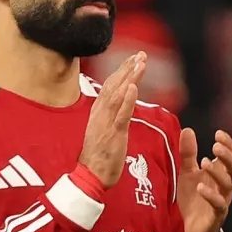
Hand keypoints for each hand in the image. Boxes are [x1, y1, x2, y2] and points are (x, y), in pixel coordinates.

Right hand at [78, 52, 145, 187]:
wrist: (90, 176)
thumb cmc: (99, 156)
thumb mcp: (103, 130)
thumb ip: (110, 116)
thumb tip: (120, 104)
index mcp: (98, 112)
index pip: (110, 86)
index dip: (122, 71)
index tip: (133, 58)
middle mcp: (100, 114)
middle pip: (114, 85)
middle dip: (127, 68)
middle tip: (140, 54)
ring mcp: (106, 123)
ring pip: (118, 95)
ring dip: (129, 78)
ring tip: (140, 63)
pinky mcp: (113, 134)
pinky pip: (120, 115)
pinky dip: (127, 100)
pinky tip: (133, 87)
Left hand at [177, 128, 231, 231]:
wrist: (193, 230)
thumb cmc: (195, 199)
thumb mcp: (188, 173)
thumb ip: (189, 154)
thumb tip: (187, 129)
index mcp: (221, 174)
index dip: (229, 144)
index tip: (218, 134)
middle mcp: (225, 186)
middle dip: (227, 155)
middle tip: (216, 145)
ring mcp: (222, 200)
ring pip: (228, 184)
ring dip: (218, 172)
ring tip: (204, 162)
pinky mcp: (216, 216)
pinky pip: (219, 204)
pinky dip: (211, 195)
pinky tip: (200, 187)